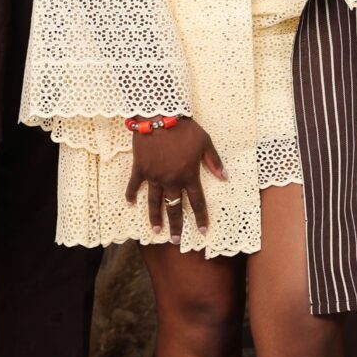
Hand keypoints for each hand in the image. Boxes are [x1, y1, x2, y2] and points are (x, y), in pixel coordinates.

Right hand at [125, 121, 225, 240]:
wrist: (161, 116)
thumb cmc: (185, 129)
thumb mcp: (205, 143)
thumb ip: (214, 162)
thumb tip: (225, 177)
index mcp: (189, 175)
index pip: (197, 202)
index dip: (201, 217)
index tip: (203, 230)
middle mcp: (171, 180)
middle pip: (174, 207)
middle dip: (176, 225)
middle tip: (175, 240)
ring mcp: (154, 176)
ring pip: (154, 202)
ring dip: (155, 217)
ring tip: (156, 231)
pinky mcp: (140, 169)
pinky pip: (134, 185)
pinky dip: (131, 194)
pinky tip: (130, 204)